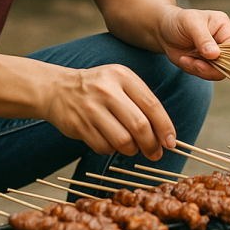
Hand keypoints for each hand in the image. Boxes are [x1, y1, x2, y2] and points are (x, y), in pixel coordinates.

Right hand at [44, 63, 175, 160]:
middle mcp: (107, 90)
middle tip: (155, 153)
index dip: (165, 127)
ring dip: (132, 150)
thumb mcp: (120, 82)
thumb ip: (142, 102)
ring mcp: (91, 108)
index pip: (151, 105)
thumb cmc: (97, 87)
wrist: (58, 89)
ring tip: (132, 146)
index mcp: (122, 76)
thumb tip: (165, 134)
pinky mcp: (79, 126)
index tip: (171, 142)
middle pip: (139, 126)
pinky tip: (110, 141)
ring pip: (123, 141)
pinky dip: (112, 150)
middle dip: (151, 145)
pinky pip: (105, 148)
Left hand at [157, 6, 229, 80]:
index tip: (211, 57)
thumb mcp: (190, 23)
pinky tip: (184, 60)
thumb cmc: (178, 20)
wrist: (163, 30)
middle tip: (195, 63)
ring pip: (217, 72)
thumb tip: (215, 54)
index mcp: (224, 27)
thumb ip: (203, 38)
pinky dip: (192, 70)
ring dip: (200, 69)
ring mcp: (214, 55)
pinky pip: (204, 74)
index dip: (228, 56)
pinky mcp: (204, 64)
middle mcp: (222, 42)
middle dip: (211, 67)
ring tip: (185, 59)